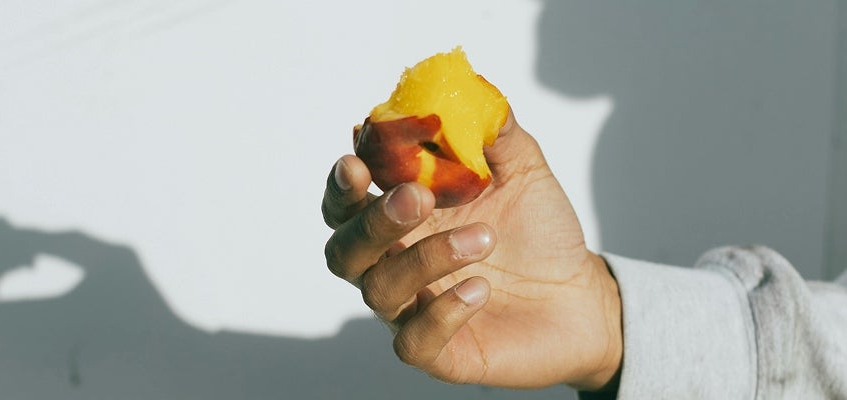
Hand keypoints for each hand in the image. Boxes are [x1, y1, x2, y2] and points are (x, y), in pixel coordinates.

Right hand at [322, 109, 621, 390]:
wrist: (582, 297)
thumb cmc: (541, 233)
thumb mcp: (523, 172)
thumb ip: (493, 133)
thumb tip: (471, 89)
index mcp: (404, 218)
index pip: (347, 202)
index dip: (343, 183)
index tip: (358, 158)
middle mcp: (396, 264)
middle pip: (344, 249)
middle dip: (370, 221)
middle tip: (417, 198)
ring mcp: (412, 309)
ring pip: (379, 290)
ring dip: (425, 259)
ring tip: (484, 238)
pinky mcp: (439, 352)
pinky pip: (414, 341)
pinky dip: (442, 312)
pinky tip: (480, 288)